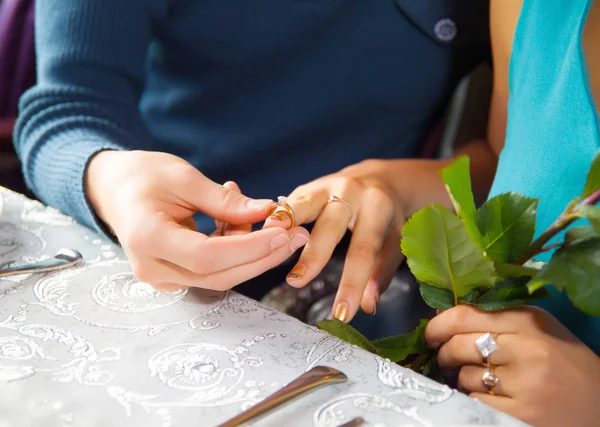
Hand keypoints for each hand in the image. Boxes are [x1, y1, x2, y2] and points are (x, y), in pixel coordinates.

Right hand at [86, 150, 308, 290]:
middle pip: (218, 276)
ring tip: (272, 222)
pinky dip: (235, 251)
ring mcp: (161, 277)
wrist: (113, 189)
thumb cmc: (141, 176)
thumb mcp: (183, 177)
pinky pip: (212, 271)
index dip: (249, 249)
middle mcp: (152, 267)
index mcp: (146, 238)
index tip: (283, 233)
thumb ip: (224, 200)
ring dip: (253, 254)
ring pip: (219, 276)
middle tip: (296, 236)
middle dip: (262, 257)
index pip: (206, 257)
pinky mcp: (173, 275)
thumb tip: (266, 212)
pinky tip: (241, 224)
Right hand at [264, 159, 405, 320]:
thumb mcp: (393, 243)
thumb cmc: (385, 217)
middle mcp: (350, 191)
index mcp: (377, 206)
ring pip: (303, 205)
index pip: (364, 250)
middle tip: (297, 282)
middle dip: (313, 254)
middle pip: (330, 226)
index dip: (353, 283)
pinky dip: (274, 218)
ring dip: (284, 223)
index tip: (342, 314)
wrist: (376, 179)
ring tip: (267, 242)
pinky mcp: (306, 189)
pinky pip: (287, 203)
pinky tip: (261, 235)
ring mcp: (325, 187)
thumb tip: (368, 306)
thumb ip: (380, 274)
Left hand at [425, 305, 599, 426]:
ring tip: (483, 382)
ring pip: (465, 376)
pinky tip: (493, 399)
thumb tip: (446, 318)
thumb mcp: (540, 331)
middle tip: (445, 359)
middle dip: (444, 353)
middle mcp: (526, 349)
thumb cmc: (566, 365)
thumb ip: (498, 320)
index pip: (465, 315)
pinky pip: (475, 402)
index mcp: (529, 321)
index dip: (438, 325)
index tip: (430, 333)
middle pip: (458, 346)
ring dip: (464, 379)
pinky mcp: (521, 414)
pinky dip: (476, 400)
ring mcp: (524, 384)